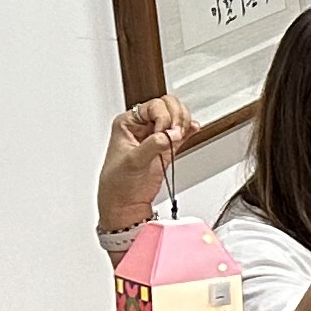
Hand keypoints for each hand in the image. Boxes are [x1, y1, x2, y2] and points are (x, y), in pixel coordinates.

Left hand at [96, 97, 198, 232]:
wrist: (125, 204)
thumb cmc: (117, 184)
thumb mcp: (132, 162)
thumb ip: (152, 145)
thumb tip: (169, 134)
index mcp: (127, 123)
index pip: (153, 106)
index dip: (163, 117)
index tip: (163, 134)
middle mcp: (141, 126)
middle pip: (168, 106)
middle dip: (176, 117)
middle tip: (175, 133)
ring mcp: (155, 136)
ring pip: (177, 116)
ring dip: (184, 123)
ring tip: (181, 136)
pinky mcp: (167, 146)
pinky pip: (183, 131)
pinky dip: (190, 129)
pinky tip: (193, 130)